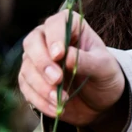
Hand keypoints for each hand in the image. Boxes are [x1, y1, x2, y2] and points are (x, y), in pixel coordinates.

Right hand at [19, 10, 126, 131]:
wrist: (100, 100)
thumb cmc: (105, 76)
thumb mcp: (105, 68)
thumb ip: (87, 61)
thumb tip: (67, 56)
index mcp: (70, 27)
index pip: (55, 23)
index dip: (55, 37)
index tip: (59, 54)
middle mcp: (49, 39)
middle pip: (32, 42)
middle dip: (42, 62)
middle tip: (57, 79)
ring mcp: (37, 59)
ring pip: (27, 67)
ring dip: (41, 85)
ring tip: (60, 100)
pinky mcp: (31, 80)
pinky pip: (26, 87)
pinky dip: (39, 99)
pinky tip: (55, 108)